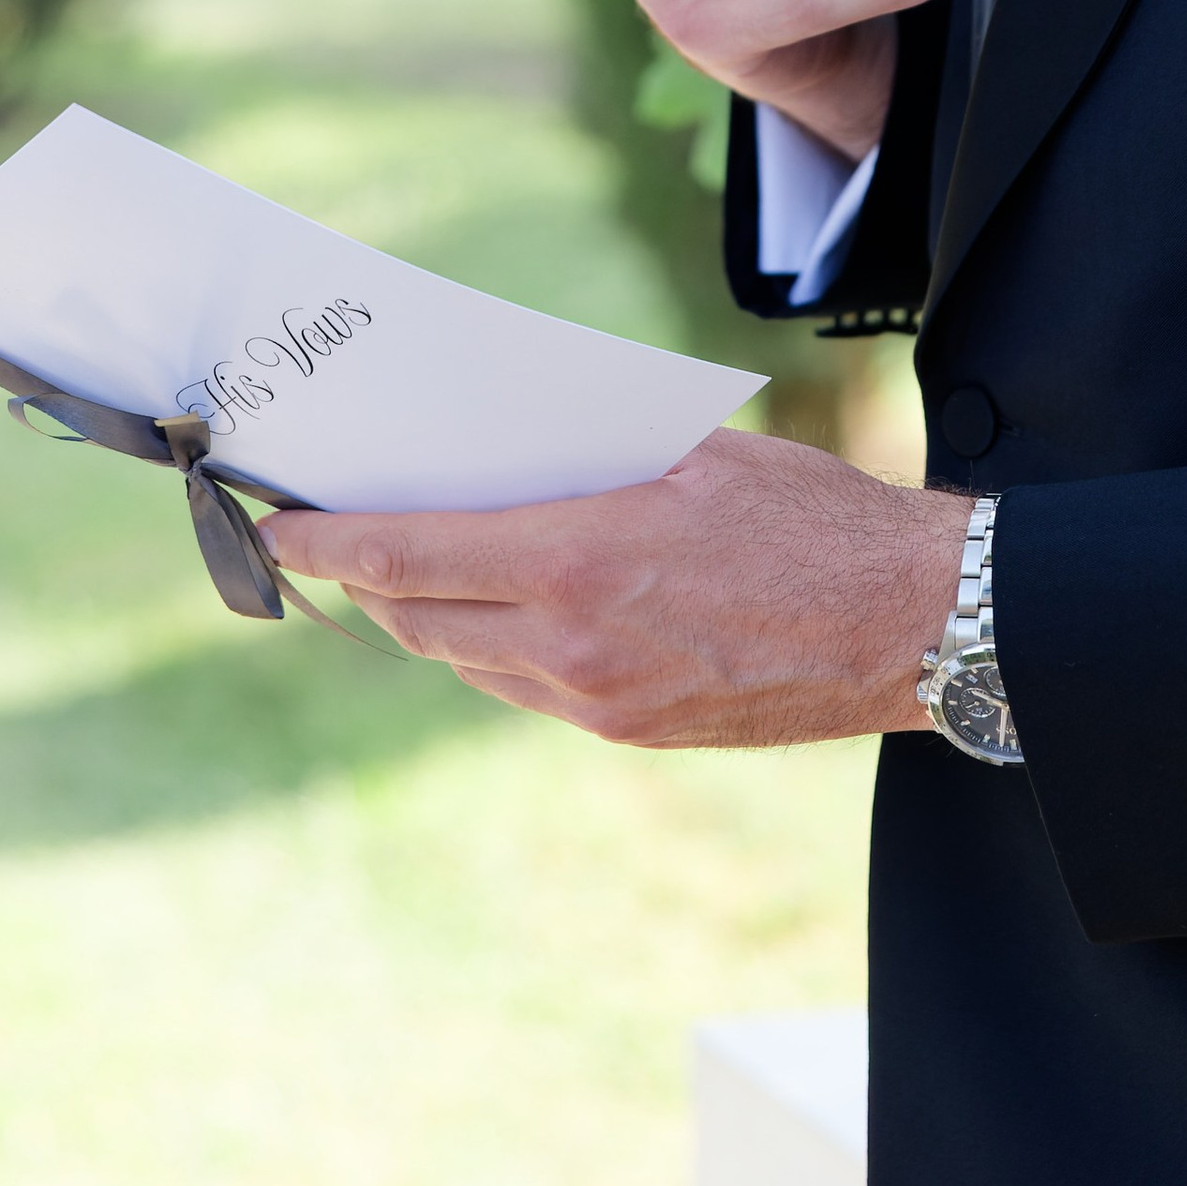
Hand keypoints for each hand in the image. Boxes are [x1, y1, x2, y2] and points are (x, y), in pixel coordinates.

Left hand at [262, 431, 971, 744]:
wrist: (908, 625)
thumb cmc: (812, 518)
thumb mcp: (695, 453)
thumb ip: (589, 460)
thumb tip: (505, 453)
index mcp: (579, 560)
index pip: (404, 557)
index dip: (325, 544)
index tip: (278, 528)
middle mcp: (570, 646)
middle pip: (415, 620)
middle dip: (365, 580)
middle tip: (335, 538)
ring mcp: (596, 703)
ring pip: (465, 661)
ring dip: (427, 617)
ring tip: (412, 570)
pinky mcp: (629, 733)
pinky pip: (523, 690)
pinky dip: (492, 648)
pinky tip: (505, 610)